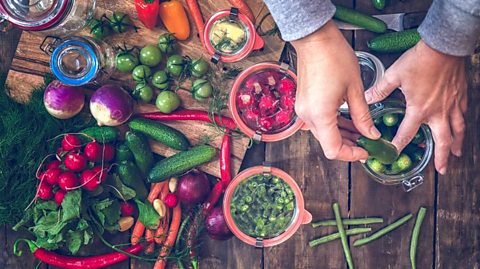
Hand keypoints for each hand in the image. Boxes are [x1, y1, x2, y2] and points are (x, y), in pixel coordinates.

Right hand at [291, 21, 380, 160]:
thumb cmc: (334, 57)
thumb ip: (363, 116)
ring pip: (324, 134)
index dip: (351, 155)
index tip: (366, 151)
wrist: (315, 39)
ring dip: (342, 135)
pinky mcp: (304, 104)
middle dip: (349, 145)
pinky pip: (319, 122)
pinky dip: (334, 125)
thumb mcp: (355, 89)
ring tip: (362, 131)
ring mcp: (303, 110)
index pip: (333, 149)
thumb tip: (371, 134)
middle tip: (369, 141)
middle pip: (328, 143)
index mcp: (320, 115)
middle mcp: (308, 116)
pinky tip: (349, 121)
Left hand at [365, 40, 467, 173]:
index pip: (407, 134)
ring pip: (457, 130)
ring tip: (456, 155)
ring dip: (456, 144)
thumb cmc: (419, 60)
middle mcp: (438, 111)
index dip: (398, 145)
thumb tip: (366, 98)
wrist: (444, 46)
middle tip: (441, 170)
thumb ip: (380, 90)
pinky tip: (461, 128)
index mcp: (419, 109)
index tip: (393, 154)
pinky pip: (463, 115)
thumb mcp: (394, 75)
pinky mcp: (461, 96)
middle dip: (442, 157)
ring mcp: (452, 105)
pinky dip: (462, 125)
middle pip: (442, 141)